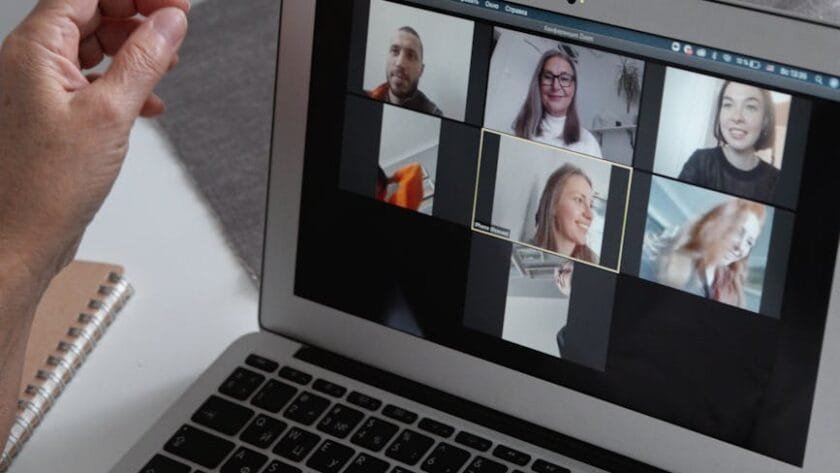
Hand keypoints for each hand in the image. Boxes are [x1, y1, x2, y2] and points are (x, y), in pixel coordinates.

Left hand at [0, 0, 189, 281]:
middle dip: (137, 17)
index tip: (173, 4)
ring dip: (133, 51)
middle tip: (176, 29)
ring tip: (166, 66)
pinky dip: (123, 83)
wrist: (20, 238)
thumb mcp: (110, 114)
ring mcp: (40, 87)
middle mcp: (31, 62)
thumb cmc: (44, 186)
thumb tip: (168, 24)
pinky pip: (91, 80)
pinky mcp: (53, 113)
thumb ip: (143, 61)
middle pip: (90, 13)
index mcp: (34, 49)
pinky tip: (147, 102)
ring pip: (93, 47)